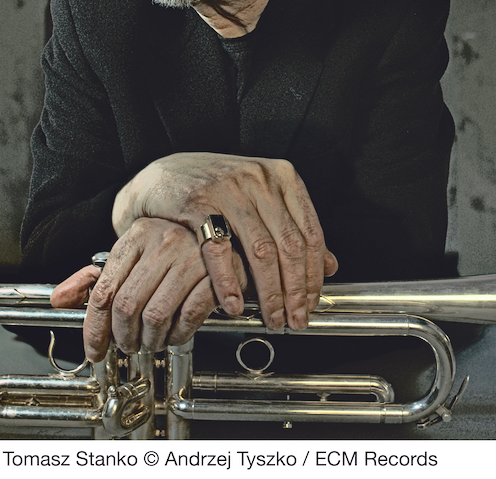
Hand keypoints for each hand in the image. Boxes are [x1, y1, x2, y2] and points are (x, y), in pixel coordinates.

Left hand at [51, 216, 247, 361]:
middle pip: (127, 306)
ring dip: (150, 340)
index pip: (105, 291)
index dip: (95, 328)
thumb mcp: (133, 255)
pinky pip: (189, 316)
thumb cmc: (174, 249)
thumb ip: (95, 278)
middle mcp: (163, 242)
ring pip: (156, 316)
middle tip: (128, 345)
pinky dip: (179, 334)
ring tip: (152, 341)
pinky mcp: (217, 274)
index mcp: (137, 235)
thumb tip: (58, 299)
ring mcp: (191, 257)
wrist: (224, 234)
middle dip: (123, 337)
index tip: (94, 349)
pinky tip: (176, 333)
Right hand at [112, 153, 337, 332]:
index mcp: (281, 176)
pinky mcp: (198, 204)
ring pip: (260, 251)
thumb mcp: (260, 199)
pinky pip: (220, 251)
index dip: (314, 275)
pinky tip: (234, 305)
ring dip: (269, 293)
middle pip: (289, 245)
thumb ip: (292, 227)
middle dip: (296, 291)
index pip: (310, 232)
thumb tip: (330, 265)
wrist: (165, 175)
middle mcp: (258, 180)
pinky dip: (229, 283)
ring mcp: (228, 190)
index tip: (312, 302)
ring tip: (271, 318)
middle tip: (296, 319)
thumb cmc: (216, 189)